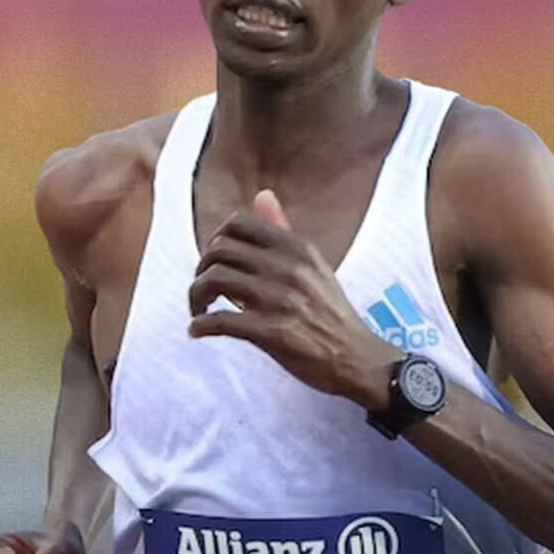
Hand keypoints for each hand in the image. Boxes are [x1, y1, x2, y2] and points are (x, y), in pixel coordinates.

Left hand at [188, 189, 399, 409]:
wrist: (357, 358)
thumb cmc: (331, 313)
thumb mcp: (314, 265)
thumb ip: (283, 232)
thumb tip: (263, 195)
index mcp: (297, 249)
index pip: (238, 224)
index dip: (217, 240)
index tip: (217, 261)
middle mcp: (287, 268)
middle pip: (218, 250)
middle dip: (201, 270)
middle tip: (205, 289)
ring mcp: (278, 300)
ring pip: (213, 280)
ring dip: (196, 296)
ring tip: (200, 310)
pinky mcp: (271, 333)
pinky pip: (220, 321)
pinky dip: (201, 326)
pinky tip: (199, 331)